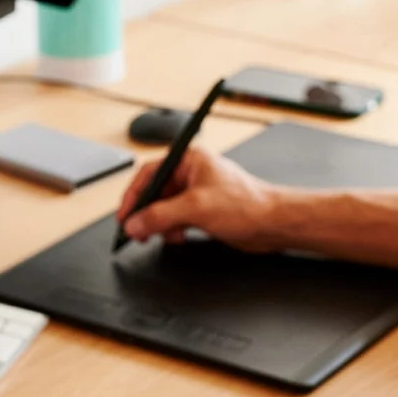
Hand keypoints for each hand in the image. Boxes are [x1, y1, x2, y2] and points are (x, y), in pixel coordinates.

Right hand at [115, 147, 283, 252]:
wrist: (273, 224)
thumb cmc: (247, 204)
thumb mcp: (195, 208)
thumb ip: (160, 215)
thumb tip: (135, 222)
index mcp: (189, 159)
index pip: (149, 173)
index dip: (134, 195)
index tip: (124, 215)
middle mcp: (192, 173)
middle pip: (156, 192)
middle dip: (147, 213)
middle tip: (137, 230)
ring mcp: (197, 192)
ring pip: (165, 208)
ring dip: (161, 224)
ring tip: (163, 234)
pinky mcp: (203, 210)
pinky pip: (177, 219)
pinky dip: (173, 229)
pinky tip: (179, 236)